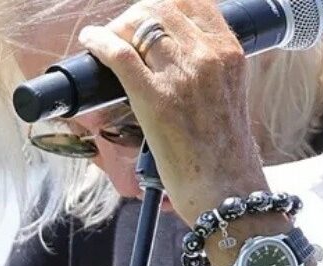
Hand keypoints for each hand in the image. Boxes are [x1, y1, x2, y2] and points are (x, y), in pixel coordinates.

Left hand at [78, 0, 292, 265]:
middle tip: (123, 32)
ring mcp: (181, 76)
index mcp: (229, 53)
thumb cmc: (226, 152)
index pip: (193, 2)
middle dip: (135, 16)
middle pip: (160, 9)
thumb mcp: (231, 94)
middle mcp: (208, 57)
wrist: (227, 190)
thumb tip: (174, 52)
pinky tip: (91, 43)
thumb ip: (211, 67)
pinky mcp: (155, 98)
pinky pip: (117, 54)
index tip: (150, 17)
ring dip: (116, 28)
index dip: (165, 5)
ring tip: (108, 42)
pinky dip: (99, 42)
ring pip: (137, 24)